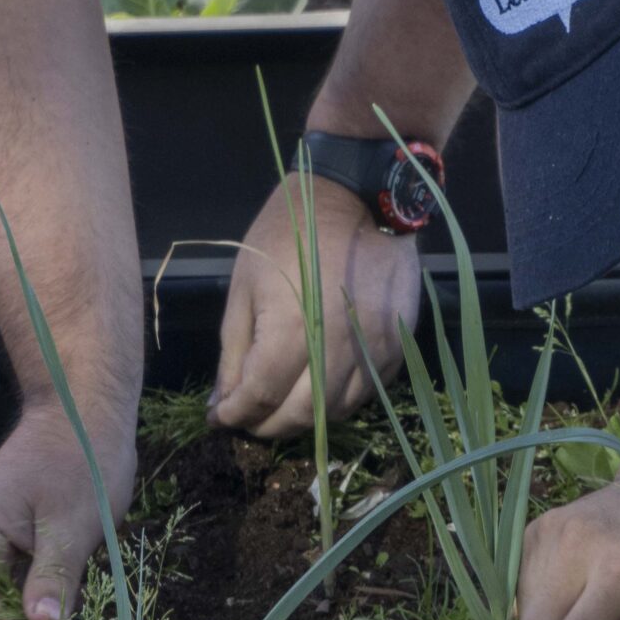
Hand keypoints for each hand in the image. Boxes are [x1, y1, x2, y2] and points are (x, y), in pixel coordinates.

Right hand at [0, 402, 136, 619]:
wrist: (91, 410)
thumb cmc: (81, 458)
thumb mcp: (72, 522)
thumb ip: (54, 576)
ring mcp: (1, 544)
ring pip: (8, 597)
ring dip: (36, 607)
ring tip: (73, 601)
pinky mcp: (25, 544)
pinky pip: (26, 581)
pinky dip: (48, 590)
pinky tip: (75, 586)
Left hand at [211, 173, 421, 438]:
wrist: (358, 194)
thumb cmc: (289, 231)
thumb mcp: (245, 285)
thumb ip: (235, 351)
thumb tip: (224, 401)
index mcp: (292, 329)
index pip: (260, 397)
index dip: (236, 414)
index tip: (221, 416)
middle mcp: (338, 347)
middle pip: (300, 415)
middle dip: (267, 425)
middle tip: (249, 417)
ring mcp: (374, 347)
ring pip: (337, 411)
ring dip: (305, 417)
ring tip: (283, 402)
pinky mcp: (398, 344)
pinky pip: (368, 392)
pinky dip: (340, 399)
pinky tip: (321, 384)